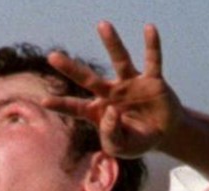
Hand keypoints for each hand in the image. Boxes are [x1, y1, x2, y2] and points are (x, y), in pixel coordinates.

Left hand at [43, 21, 182, 158]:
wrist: (164, 135)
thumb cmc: (136, 141)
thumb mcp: (121, 147)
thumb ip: (111, 135)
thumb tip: (110, 112)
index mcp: (99, 112)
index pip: (76, 108)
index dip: (62, 105)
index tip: (44, 102)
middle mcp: (110, 94)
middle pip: (88, 79)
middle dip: (70, 69)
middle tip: (51, 56)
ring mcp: (130, 84)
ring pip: (119, 60)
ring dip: (112, 43)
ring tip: (102, 25)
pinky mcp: (152, 81)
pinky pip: (152, 60)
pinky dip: (152, 45)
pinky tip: (149, 29)